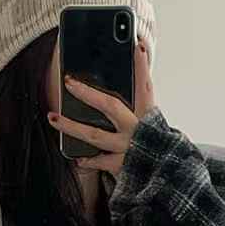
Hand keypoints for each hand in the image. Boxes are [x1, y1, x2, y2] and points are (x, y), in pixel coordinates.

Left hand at [47, 36, 155, 175]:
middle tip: (69, 81)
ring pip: (94, 135)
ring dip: (72, 126)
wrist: (171, 180)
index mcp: (150, 116)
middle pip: (110, 106)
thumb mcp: (153, 124)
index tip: (136, 45)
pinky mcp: (122, 167)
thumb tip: (124, 85)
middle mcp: (139, 130)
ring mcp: (129, 148)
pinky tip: (76, 157)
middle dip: (88, 93)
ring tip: (53, 116)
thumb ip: (140, 107)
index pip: (145, 85)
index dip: (141, 65)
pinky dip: (88, 161)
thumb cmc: (159, 148)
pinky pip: (99, 162)